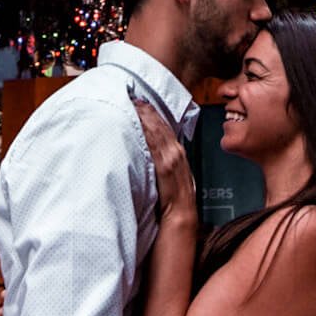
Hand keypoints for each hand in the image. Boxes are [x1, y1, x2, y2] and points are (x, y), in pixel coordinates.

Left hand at [133, 100, 196, 224]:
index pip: (165, 129)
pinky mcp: (164, 168)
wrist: (181, 217)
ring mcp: (171, 160)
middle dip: (148, 111)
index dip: (154, 115)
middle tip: (135, 97)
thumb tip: (150, 154)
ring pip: (158, 133)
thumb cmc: (174, 200)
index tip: (143, 104)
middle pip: (161, 127)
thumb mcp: (172, 177)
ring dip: (146, 118)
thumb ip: (164, 163)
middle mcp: (176, 153)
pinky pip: (154, 145)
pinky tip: (138, 124)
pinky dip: (147, 133)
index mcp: (178, 154)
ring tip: (134, 105)